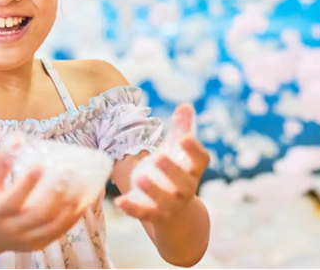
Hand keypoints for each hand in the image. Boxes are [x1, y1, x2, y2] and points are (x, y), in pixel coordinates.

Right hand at [0, 153, 91, 266]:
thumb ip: (0, 161)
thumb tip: (19, 138)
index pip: (12, 200)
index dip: (27, 184)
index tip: (40, 164)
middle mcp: (11, 229)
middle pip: (38, 214)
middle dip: (57, 194)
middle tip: (70, 172)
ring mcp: (26, 240)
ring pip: (53, 226)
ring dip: (71, 206)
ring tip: (83, 184)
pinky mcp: (37, 244)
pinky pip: (59, 232)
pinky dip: (74, 217)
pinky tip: (84, 201)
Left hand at [115, 105, 209, 223]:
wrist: (175, 213)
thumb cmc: (176, 172)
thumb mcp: (177, 150)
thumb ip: (182, 128)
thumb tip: (185, 104)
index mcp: (193, 170)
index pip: (200, 160)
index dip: (194, 150)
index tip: (184, 138)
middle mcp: (185, 189)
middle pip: (184, 183)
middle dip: (172, 171)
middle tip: (159, 156)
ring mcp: (169, 204)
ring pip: (164, 201)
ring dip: (153, 190)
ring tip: (141, 177)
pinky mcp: (152, 214)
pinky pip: (144, 213)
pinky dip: (132, 208)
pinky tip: (119, 201)